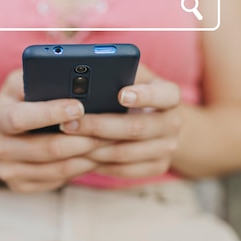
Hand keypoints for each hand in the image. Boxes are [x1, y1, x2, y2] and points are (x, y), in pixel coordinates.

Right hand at [0, 70, 106, 192]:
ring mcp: (9, 171)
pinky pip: (58, 180)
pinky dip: (82, 167)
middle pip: (47, 148)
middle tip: (110, 129)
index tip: (80, 106)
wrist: (1, 134)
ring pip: (58, 168)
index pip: (21, 118)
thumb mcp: (23, 82)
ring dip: (88, 156)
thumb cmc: (20, 100)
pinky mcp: (22, 186)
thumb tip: (71, 74)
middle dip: (82, 138)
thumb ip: (41, 77)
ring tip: (111, 142)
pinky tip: (98, 155)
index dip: (51, 113)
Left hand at [60, 65, 182, 177]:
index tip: (120, 94)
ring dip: (93, 148)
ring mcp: (167, 148)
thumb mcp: (133, 75)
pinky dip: (99, 164)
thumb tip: (90, 71)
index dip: (145, 95)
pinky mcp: (157, 167)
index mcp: (170, 96)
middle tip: (70, 122)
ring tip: (67, 140)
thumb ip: (119, 70)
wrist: (158, 122)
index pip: (165, 94)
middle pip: (136, 128)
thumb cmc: (135, 90)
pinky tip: (79, 155)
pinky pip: (124, 170)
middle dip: (99, 126)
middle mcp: (173, 123)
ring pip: (126, 152)